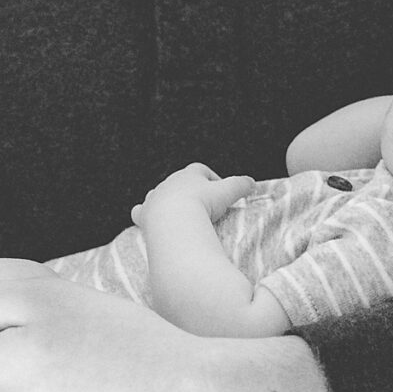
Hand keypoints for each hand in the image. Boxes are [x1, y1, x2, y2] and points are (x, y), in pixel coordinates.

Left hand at [132, 164, 255, 225]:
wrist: (174, 220)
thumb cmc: (202, 204)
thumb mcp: (227, 192)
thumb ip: (241, 185)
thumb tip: (253, 183)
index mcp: (188, 175)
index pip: (200, 170)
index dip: (211, 178)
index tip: (220, 191)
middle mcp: (168, 183)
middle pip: (179, 182)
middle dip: (190, 192)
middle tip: (203, 206)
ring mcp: (154, 198)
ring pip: (159, 194)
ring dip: (168, 202)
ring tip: (180, 216)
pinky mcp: (143, 214)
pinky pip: (140, 211)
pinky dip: (145, 215)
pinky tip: (152, 222)